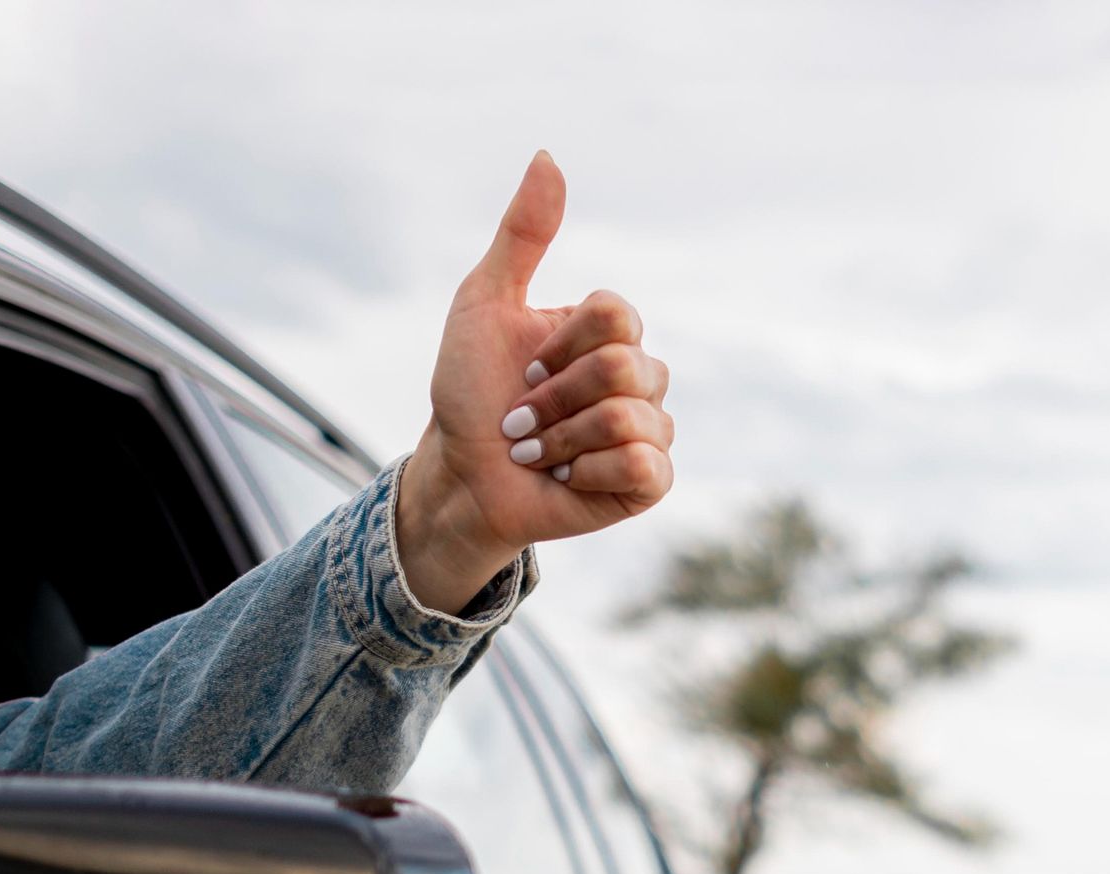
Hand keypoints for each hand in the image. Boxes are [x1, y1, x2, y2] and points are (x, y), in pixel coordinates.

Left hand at [396, 152, 674, 614]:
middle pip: (624, 366)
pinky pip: (644, 465)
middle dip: (555, 398)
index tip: (523, 368)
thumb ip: (521, 235)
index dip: (560, 345)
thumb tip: (548, 155)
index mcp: (607, 334)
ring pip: (630, 418)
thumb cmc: (469, 395)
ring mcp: (647, 429)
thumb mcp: (483, 304)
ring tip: (538, 454)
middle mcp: (637, 378)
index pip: (616, 314)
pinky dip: (592, 472)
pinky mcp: (648, 482)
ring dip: (563, 440)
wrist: (461, 476)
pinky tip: (568, 479)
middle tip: (522, 420)